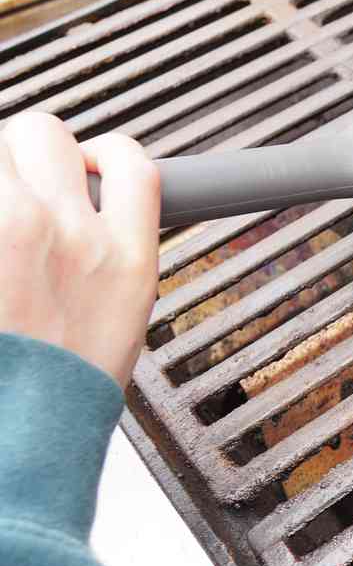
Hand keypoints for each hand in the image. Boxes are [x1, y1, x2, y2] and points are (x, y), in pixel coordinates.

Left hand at [0, 113, 160, 387]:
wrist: (19, 432)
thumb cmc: (59, 391)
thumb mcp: (119, 317)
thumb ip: (104, 257)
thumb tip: (86, 218)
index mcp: (124, 255)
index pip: (128, 162)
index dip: (103, 154)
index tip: (87, 166)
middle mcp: (67, 231)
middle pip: (44, 133)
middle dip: (27, 154)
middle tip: (16, 190)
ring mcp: (9, 230)